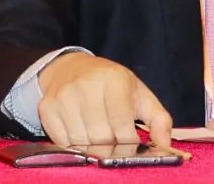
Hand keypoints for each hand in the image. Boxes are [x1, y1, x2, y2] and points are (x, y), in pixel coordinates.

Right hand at [37, 54, 172, 148]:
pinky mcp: (47, 107)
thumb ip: (159, 120)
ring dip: (91, 146)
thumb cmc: (112, 86)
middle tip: (113, 141)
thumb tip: (165, 144)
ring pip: (81, 143)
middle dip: (111, 146)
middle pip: (101, 138)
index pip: (122, 128)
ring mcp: (64, 96)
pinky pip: (62, 142)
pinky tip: (79, 130)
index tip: (130, 144)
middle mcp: (87, 85)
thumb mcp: (139, 95)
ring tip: (97, 133)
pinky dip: (73, 144)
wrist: (71, 68)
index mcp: (114, 79)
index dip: (128, 143)